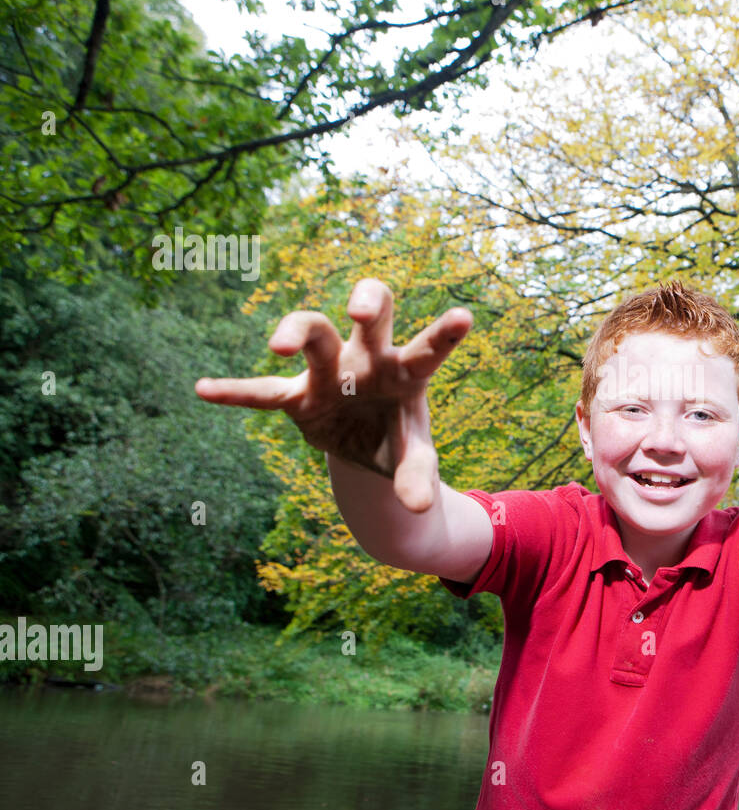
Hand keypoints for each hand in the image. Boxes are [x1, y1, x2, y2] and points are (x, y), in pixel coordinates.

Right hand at [194, 278, 471, 512]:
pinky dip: (234, 392)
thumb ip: (417, 476)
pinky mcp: (298, 396)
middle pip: (371, 316)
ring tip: (278, 345)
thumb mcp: (413, 458)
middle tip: (359, 311)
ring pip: (314, 333)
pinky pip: (262, 392)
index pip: (428, 349)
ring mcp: (330, 373)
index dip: (444, 334)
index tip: (465, 317)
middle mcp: (369, 359)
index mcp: (407, 371)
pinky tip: (202, 389)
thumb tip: (417, 507)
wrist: (367, 448)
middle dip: (367, 302)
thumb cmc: (397, 436)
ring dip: (295, 331)